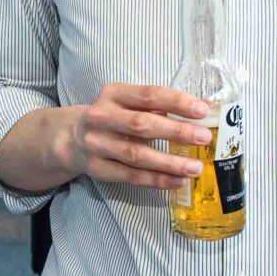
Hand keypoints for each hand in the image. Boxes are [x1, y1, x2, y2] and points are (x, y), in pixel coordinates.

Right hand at [60, 82, 208, 190]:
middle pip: (142, 125)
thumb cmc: (113, 118)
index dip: (177, 102)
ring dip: (169, 162)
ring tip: (195, 167)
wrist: (72, 138)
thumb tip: (204, 108)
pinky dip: (157, 180)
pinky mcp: (98, 168)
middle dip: (176, 131)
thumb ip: (161, 106)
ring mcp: (97, 144)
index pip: (148, 95)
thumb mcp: (129, 103)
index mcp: (113, 94)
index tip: (202, 110)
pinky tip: (178, 181)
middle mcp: (101, 117)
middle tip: (204, 137)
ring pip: (137, 155)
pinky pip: (131, 176)